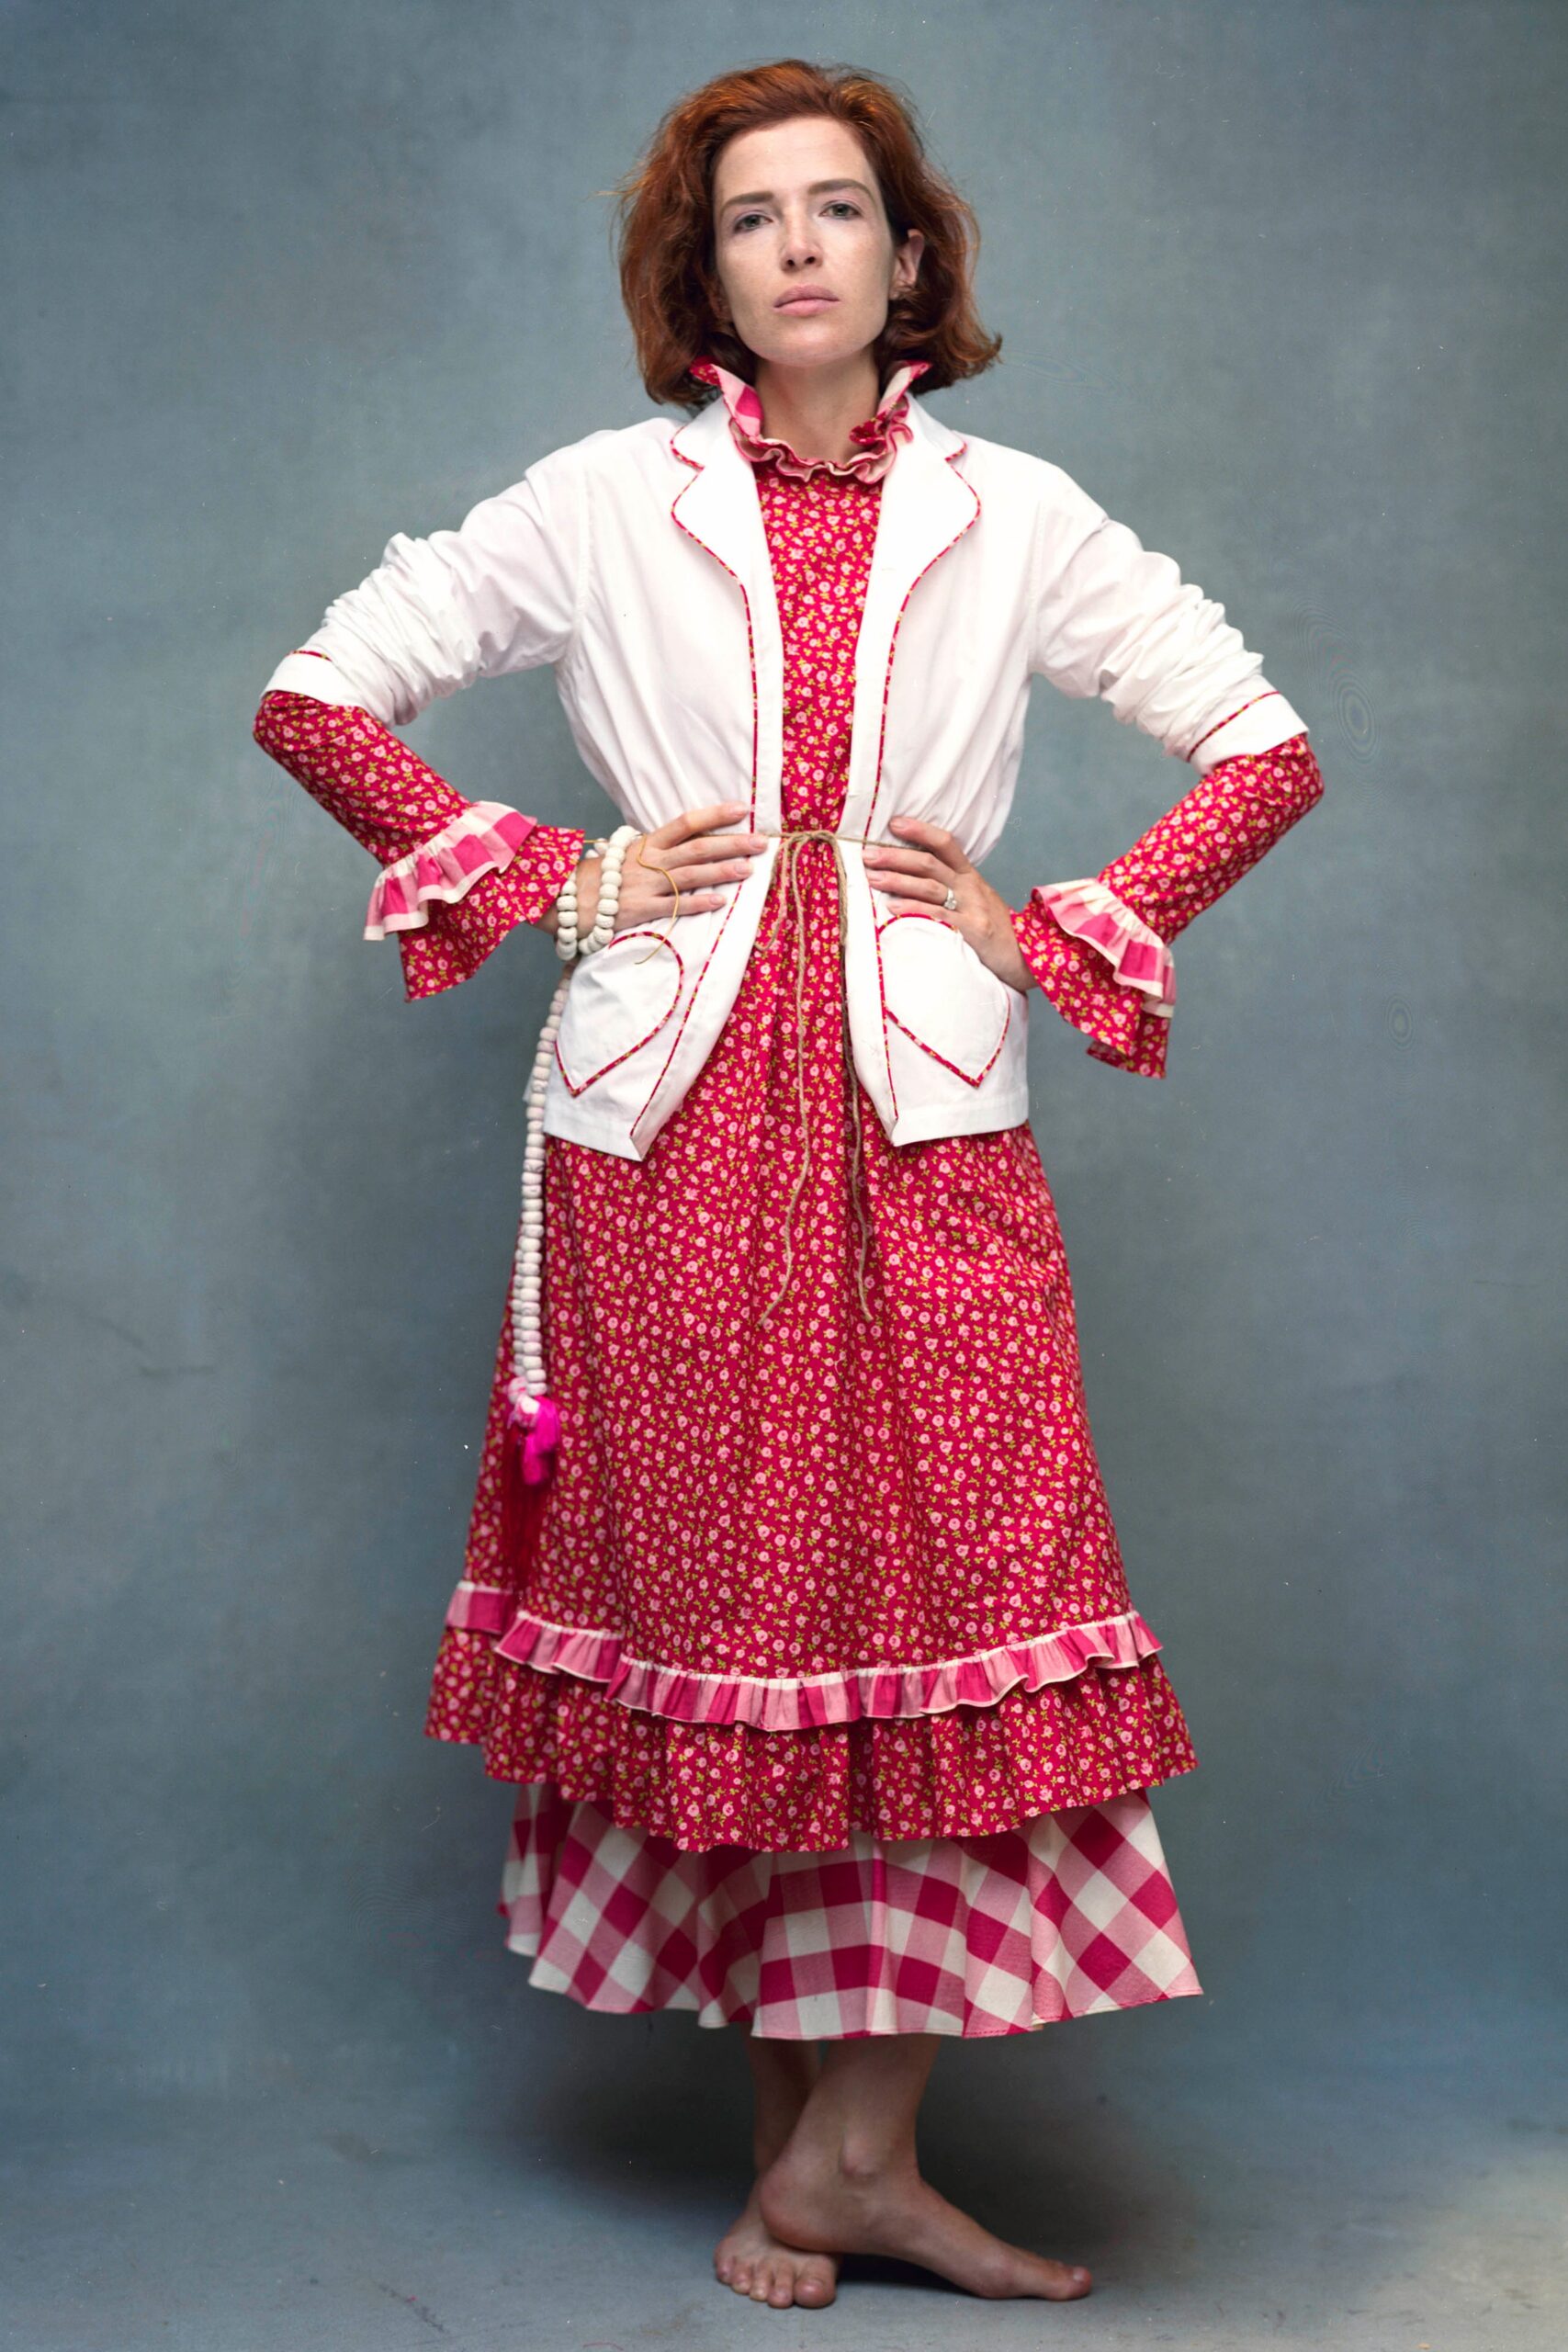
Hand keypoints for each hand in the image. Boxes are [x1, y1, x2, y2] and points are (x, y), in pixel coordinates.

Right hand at [565, 801, 768, 938]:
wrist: (562, 897)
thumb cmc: (598, 878)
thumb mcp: (626, 855)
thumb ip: (654, 851)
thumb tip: (684, 844)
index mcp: (647, 843)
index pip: (686, 822)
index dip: (715, 814)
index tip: (742, 808)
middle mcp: (650, 860)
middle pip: (697, 847)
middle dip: (732, 843)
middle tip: (762, 842)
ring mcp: (646, 885)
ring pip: (690, 874)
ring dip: (722, 871)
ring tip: (749, 869)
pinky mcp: (640, 910)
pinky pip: (674, 905)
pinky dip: (697, 903)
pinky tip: (720, 901)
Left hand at [862, 816, 1033, 992]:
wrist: (1026, 958)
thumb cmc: (995, 931)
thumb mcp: (975, 901)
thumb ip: (949, 888)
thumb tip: (909, 878)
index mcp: (969, 876)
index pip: (944, 843)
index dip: (920, 830)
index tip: (894, 823)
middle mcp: (970, 887)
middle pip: (929, 863)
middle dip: (896, 856)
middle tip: (868, 854)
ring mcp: (972, 908)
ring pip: (930, 887)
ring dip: (898, 881)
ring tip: (872, 878)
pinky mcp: (972, 930)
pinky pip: (938, 916)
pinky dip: (914, 910)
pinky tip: (892, 909)